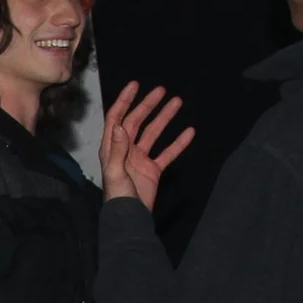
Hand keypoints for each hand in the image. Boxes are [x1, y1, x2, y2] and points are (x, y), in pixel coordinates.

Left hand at [98, 81, 196, 208]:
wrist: (130, 216)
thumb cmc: (118, 196)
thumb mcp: (115, 172)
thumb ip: (118, 149)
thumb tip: (120, 125)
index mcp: (112, 147)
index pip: (117, 118)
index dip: (124, 101)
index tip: (135, 85)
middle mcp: (125, 149)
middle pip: (137, 121)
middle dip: (148, 105)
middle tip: (162, 90)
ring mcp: (140, 159)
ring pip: (154, 133)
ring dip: (164, 118)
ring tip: (177, 102)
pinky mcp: (153, 169)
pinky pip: (167, 153)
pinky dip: (178, 143)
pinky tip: (190, 132)